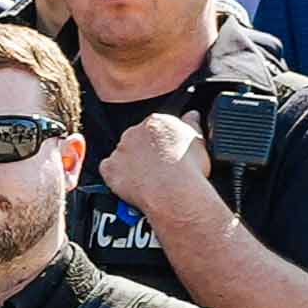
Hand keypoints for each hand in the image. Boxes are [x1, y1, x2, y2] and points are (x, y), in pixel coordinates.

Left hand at [100, 112, 222, 241]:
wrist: (175, 192)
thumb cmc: (189, 169)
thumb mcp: (198, 141)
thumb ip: (192, 123)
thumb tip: (192, 115)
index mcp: (156, 122)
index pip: (154, 127)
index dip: (161, 142)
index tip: (166, 152)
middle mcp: (134, 132)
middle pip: (137, 139)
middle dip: (145, 151)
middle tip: (158, 167)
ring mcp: (120, 150)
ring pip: (123, 154)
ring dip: (132, 163)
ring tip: (148, 179)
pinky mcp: (110, 168)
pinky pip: (108, 170)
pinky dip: (117, 177)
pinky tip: (132, 184)